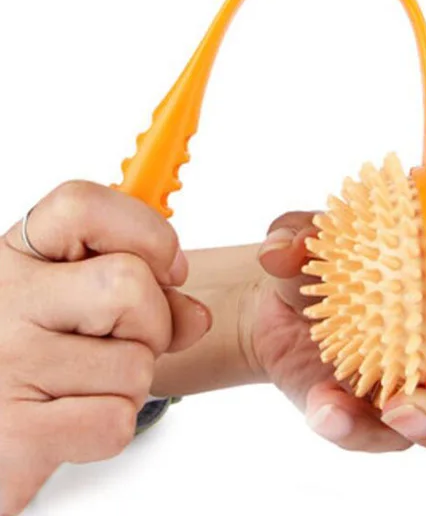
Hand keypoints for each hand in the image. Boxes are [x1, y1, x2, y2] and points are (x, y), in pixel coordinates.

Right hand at [0, 182, 211, 514]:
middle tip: (126, 341)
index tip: (168, 269)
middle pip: (128, 284)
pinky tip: (72, 422)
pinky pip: (114, 422)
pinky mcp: (11, 431)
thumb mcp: (84, 303)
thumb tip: (196, 316)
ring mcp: (4, 361)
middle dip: (154, 322)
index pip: (84, 205)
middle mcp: (4, 297)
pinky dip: (111, 428)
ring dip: (131, 384)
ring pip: (134, 363)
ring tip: (87, 386)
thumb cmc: (43, 354)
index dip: (147, 233)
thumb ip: (148, 292)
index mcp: (20, 253)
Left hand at [248, 210, 425, 451]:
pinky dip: (349, 425)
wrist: (280, 301)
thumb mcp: (306, 236)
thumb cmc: (321, 257)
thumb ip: (297, 236)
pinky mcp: (374, 421)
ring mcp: (416, 392)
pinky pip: (371, 436)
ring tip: (386, 411)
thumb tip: (283, 253)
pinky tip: (325, 407)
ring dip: (419, 428)